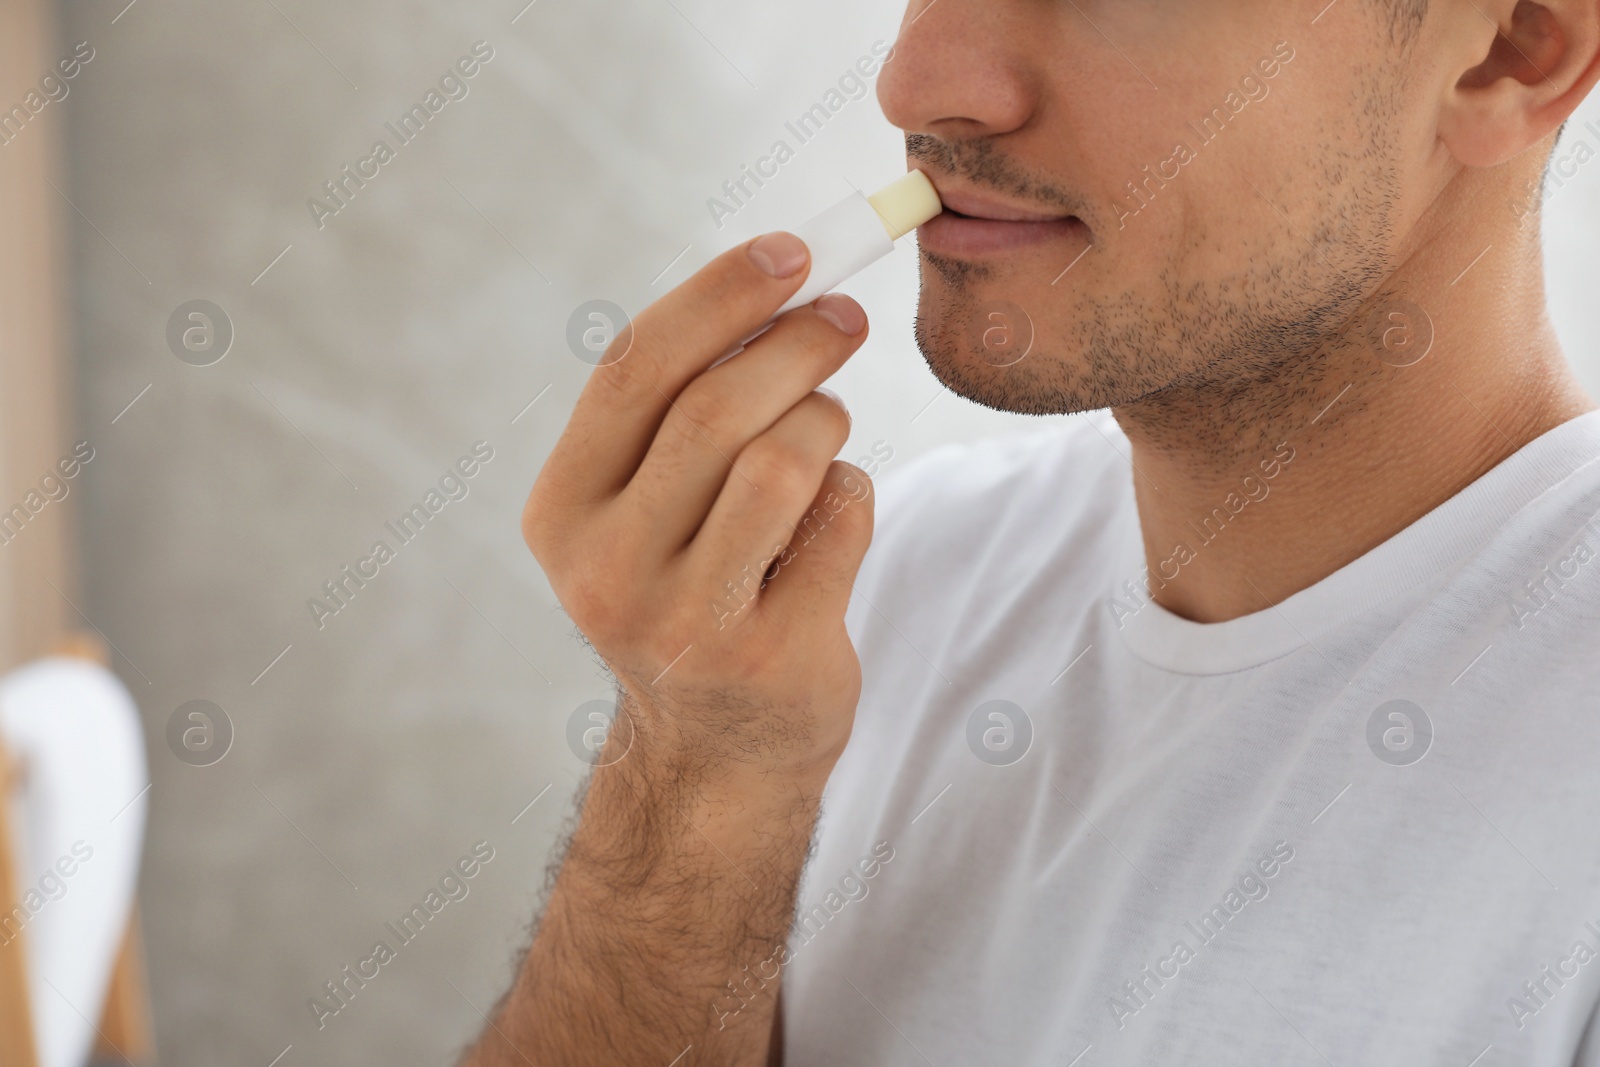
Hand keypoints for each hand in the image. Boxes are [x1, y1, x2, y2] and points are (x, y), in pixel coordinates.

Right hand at [525, 231, 875, 788]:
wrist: (716, 750)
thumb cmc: (692, 588)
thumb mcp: (648, 505)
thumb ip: (681, 406)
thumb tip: (783, 276)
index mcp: (562, 511)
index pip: (635, 370)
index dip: (720, 295)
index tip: (793, 249)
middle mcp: (604, 569)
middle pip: (714, 409)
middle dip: (796, 345)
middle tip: (844, 319)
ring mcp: (685, 620)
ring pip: (783, 460)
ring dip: (825, 421)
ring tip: (827, 430)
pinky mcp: (768, 654)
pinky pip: (840, 518)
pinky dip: (851, 493)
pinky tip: (828, 521)